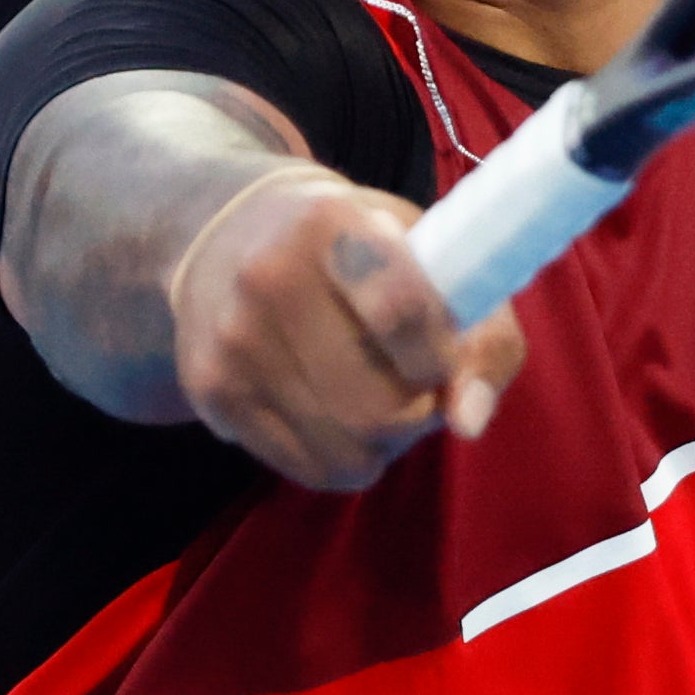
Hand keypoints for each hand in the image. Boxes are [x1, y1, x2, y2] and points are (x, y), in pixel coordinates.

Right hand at [165, 171, 527, 490]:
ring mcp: (234, 343)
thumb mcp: (428, 251)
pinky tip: (338, 414)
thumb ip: (481, 334)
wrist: (223, 230)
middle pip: (377, 407)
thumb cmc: (356, 244)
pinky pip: (310, 469)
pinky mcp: (212, 393)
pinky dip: (345, 459)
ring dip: (385, 444)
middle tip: (417, 385)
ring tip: (379, 400)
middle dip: (419, 413)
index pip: (401, 312)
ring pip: (347, 451)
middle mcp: (270, 280)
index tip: (444, 355)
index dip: (441, 356)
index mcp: (331, 224)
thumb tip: (469, 421)